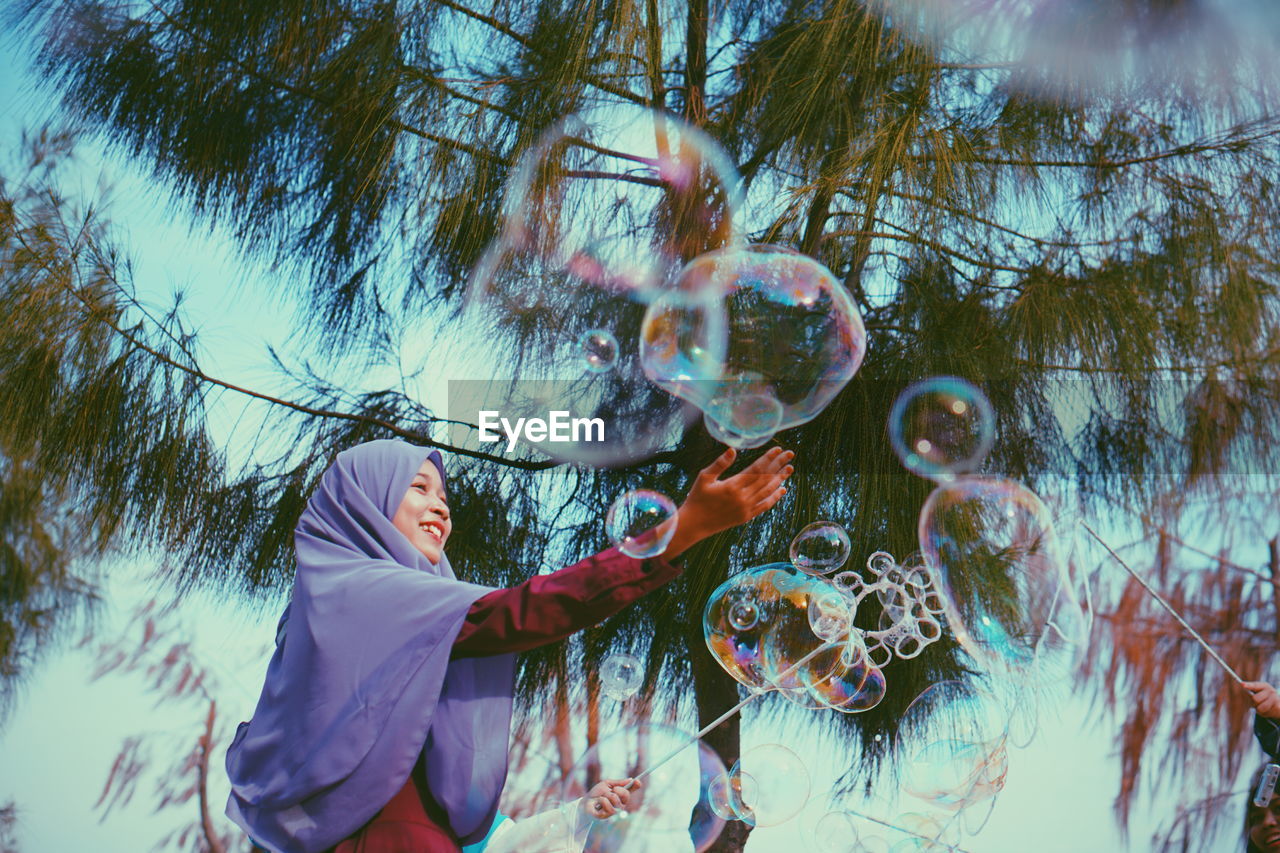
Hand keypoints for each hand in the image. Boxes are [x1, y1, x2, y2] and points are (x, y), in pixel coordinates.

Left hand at [584, 778, 638, 818]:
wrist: (586, 802)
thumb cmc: (596, 793)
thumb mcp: (607, 784)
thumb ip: (618, 782)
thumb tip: (630, 779)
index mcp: (621, 795)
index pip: (631, 790)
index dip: (636, 786)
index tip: (638, 781)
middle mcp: (620, 803)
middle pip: (626, 794)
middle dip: (618, 789)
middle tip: (611, 789)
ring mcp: (615, 810)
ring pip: (616, 799)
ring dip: (606, 795)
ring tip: (601, 798)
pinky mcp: (608, 815)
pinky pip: (608, 804)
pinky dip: (601, 801)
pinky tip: (598, 804)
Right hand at [663, 447, 793, 559]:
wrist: (694, 524)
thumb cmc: (697, 498)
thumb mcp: (704, 477)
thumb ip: (720, 464)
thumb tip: (733, 450)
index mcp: (732, 486)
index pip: (756, 469)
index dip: (768, 458)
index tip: (778, 449)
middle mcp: (742, 498)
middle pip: (766, 478)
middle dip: (779, 465)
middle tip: (790, 454)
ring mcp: (746, 508)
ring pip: (768, 491)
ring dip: (780, 479)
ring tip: (789, 468)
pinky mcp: (746, 517)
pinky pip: (765, 506)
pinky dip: (774, 497)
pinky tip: (782, 489)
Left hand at [1245, 681, 1279, 718]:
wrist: (1279, 704)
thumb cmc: (1265, 698)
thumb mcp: (1259, 692)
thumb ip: (1251, 691)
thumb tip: (1242, 685)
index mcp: (1264, 686)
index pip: (1255, 685)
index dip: (1248, 685)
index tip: (1242, 684)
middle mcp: (1271, 691)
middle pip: (1255, 699)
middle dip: (1254, 703)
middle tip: (1257, 703)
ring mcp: (1276, 699)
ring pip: (1260, 708)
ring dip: (1259, 710)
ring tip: (1262, 707)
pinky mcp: (1278, 707)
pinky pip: (1266, 713)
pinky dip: (1264, 714)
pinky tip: (1269, 710)